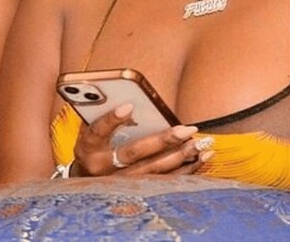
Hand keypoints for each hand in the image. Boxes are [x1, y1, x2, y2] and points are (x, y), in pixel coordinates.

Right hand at [71, 103, 212, 176]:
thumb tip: (130, 99)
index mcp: (88, 147)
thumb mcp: (90, 128)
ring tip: (199, 143)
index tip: (129, 106)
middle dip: (162, 141)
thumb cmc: (94, 145)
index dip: (112, 119)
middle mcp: (104, 167)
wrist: (87, 179)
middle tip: (186, 130)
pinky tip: (202, 157)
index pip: (98, 131)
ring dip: (179, 156)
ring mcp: (121, 182)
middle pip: (133, 153)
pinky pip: (165, 181)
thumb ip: (103, 113)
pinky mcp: (138, 190)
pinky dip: (186, 170)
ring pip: (153, 170)